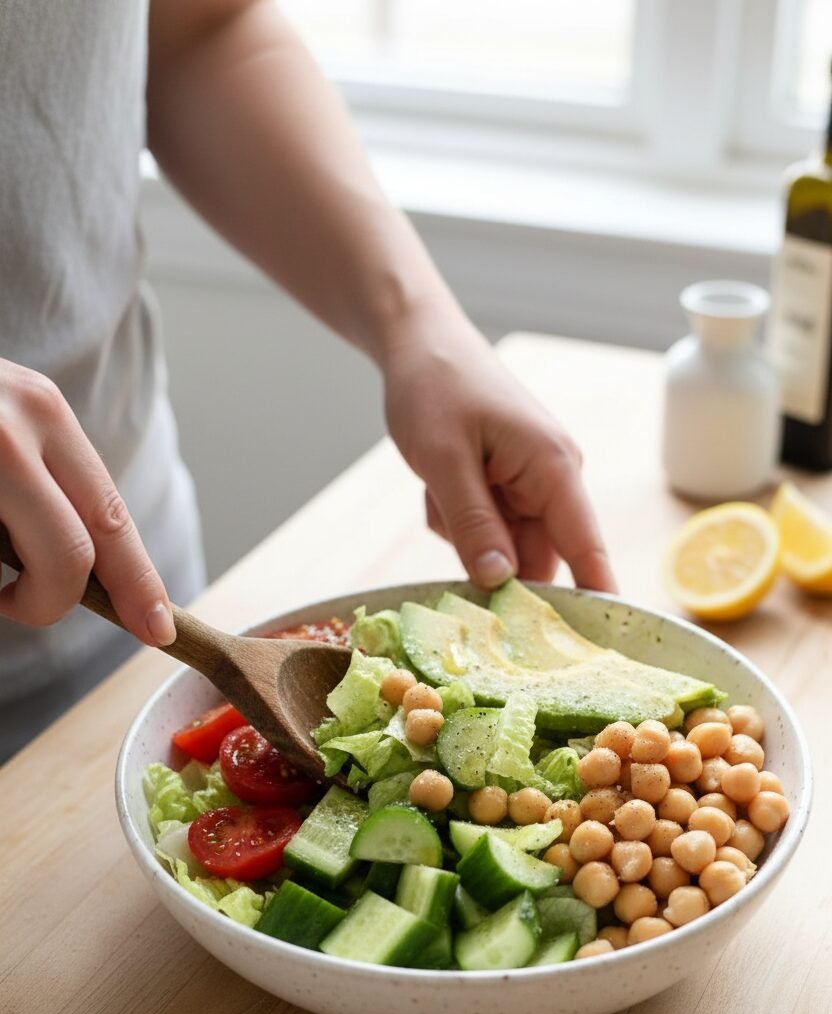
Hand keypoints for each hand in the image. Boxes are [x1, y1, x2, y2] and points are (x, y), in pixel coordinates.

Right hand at [0, 358, 175, 643]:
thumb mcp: (5, 419)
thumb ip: (44, 476)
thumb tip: (87, 570)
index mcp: (42, 411)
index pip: (109, 515)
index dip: (138, 581)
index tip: (158, 628)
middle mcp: (8, 429)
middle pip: (70, 558)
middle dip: (51, 603)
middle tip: (18, 603)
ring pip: (10, 571)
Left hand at [382, 310, 615, 591]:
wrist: (417, 342)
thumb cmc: (434, 388)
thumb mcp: (443, 461)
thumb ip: (474, 524)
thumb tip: (500, 582)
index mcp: (554, 468)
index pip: (588, 550)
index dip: (593, 601)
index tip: (597, 652)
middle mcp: (554, 480)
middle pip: (536, 558)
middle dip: (490, 560)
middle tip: (454, 540)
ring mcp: (530, 484)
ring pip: (503, 548)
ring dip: (466, 536)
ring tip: (438, 492)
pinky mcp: (507, 485)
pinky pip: (486, 530)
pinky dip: (456, 519)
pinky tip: (437, 485)